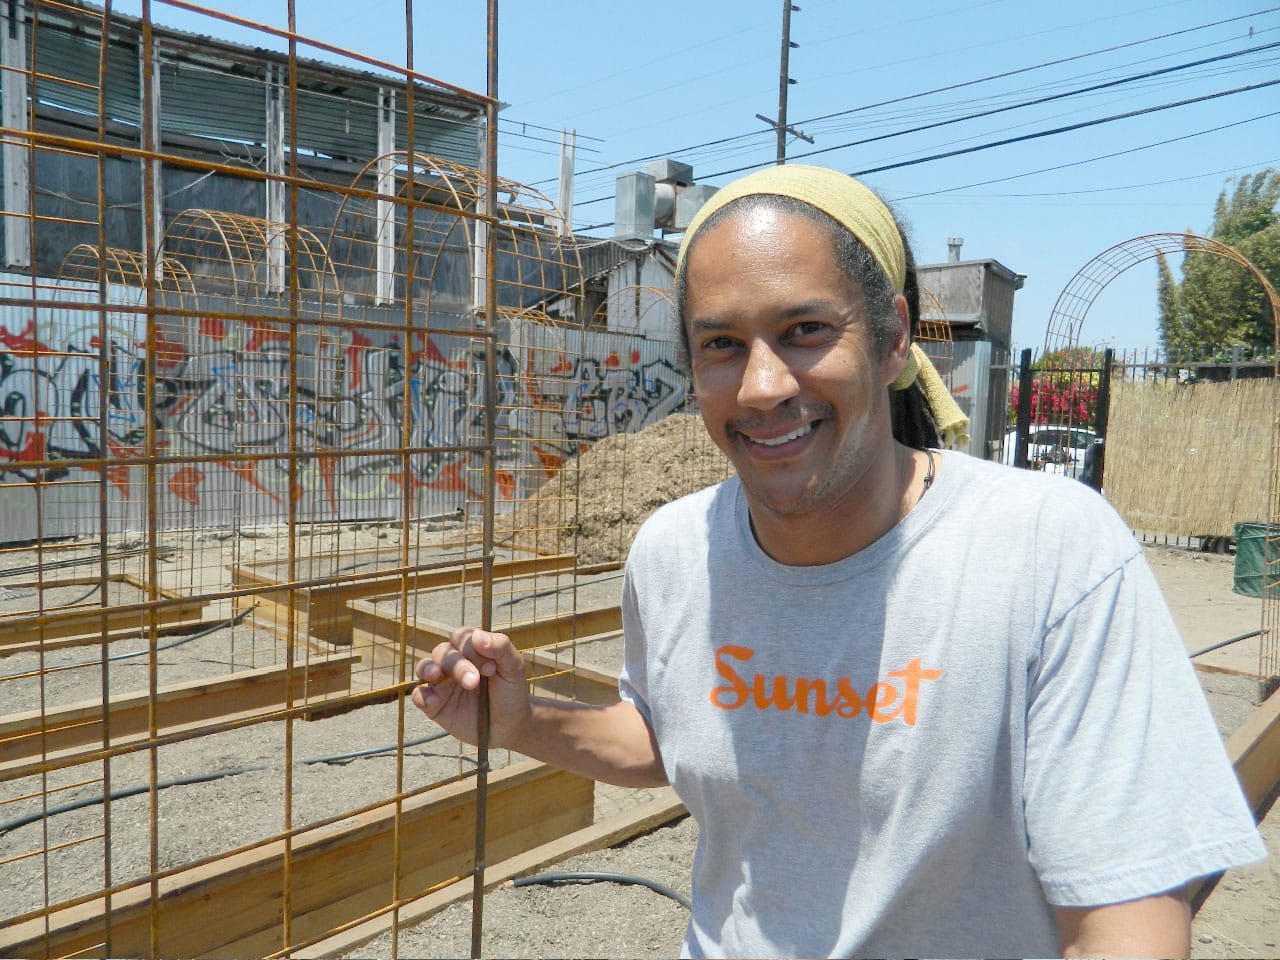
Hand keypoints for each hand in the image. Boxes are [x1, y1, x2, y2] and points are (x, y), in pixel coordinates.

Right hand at [411, 627, 531, 749]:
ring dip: (429, 668)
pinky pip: (419, 695)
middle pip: (443, 652)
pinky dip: (421, 695)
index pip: (461, 637)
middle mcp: (454, 662)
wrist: (509, 726)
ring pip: (425, 667)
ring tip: (436, 675)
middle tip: (474, 681)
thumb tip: (477, 635)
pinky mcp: (434, 704)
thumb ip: (500, 647)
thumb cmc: (511, 692)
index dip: (471, 648)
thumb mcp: (514, 668)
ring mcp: (442, 683)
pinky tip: (433, 701)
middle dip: (457, 664)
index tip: (491, 668)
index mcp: (472, 650)